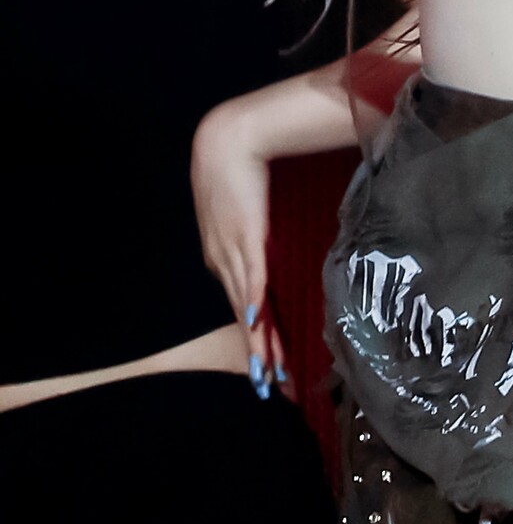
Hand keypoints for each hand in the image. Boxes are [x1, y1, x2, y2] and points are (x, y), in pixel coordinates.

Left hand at [191, 98, 288, 396]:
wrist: (228, 139)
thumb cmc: (238, 167)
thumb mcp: (245, 208)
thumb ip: (259, 232)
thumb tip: (278, 250)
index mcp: (223, 255)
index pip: (242, 305)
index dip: (254, 338)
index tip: (266, 367)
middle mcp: (224, 260)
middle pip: (243, 315)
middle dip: (258, 352)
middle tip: (269, 384)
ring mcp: (233, 250)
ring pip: (247, 306)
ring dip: (259, 339)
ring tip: (270, 369)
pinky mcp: (245, 236)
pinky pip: (252, 277)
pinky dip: (254, 302)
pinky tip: (256, 324)